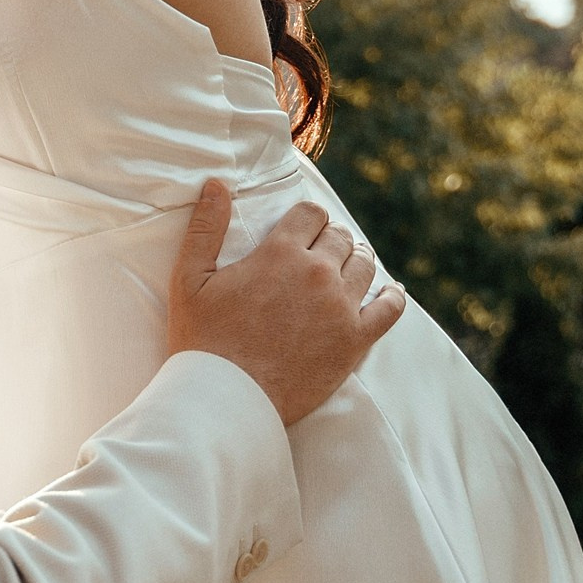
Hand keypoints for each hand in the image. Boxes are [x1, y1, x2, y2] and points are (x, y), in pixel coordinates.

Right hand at [164, 181, 402, 425]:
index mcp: (280, 253)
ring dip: (357, 259)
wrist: (227, 397)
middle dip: (331, 237)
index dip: (306, 217)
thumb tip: (216, 185)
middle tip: (323, 249)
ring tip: (350, 263)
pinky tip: (391, 291)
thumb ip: (205, 227)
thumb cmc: (203, 340)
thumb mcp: (189, 278)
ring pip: (364, 265)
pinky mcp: (355, 340)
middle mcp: (317, 273)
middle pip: (339, 237)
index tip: (302, 228)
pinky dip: (393, 296)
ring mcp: (340, 307)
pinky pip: (389, 309)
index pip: (310, 213)